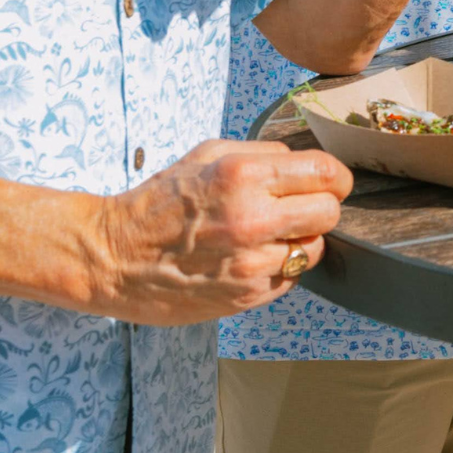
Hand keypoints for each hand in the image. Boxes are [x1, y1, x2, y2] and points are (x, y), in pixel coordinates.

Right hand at [92, 140, 351, 324]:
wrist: (116, 257)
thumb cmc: (162, 200)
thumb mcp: (209, 155)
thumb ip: (262, 154)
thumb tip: (304, 161)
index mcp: (243, 176)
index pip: (325, 173)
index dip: (336, 175)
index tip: (331, 179)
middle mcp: (252, 220)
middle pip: (330, 212)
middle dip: (324, 205)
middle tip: (305, 204)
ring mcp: (250, 264)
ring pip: (315, 249)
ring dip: (303, 239)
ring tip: (274, 232)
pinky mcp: (245, 297)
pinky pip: (291, 278)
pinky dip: (283, 266)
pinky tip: (256, 256)